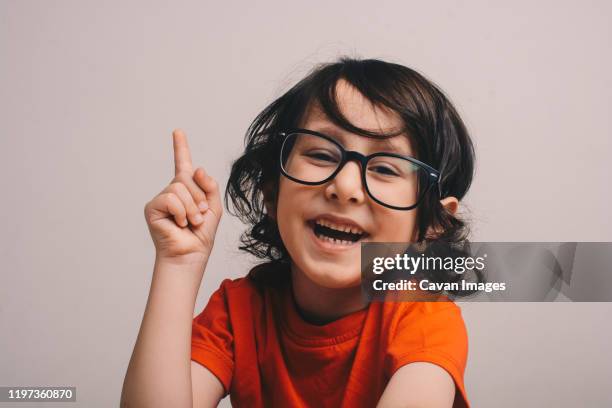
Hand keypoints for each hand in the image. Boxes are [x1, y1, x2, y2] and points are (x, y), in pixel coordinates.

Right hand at [144, 129, 222, 264]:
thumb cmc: (200, 234)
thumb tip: (196, 168)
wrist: (190, 254)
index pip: (183, 164)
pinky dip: (180, 211)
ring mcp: (161, 199)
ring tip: (190, 222)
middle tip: (199, 217)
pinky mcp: (152, 207)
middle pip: (187, 177)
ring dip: (191, 207)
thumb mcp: (213, 207)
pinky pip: (170, 198)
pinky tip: (178, 223)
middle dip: (199, 197)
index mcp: (187, 190)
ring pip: (179, 188)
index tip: (178, 131)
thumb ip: (210, 186)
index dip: (180, 148)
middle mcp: (172, 191)